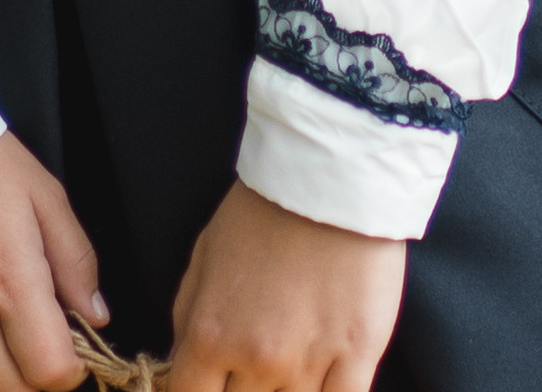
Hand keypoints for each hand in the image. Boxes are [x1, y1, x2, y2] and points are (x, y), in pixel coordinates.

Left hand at [167, 180, 405, 391]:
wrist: (329, 172)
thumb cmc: (263, 208)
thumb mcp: (203, 256)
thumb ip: (187, 321)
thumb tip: (183, 367)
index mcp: (211, 334)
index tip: (209, 386)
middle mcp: (257, 359)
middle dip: (241, 390)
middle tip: (253, 362)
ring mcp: (309, 363)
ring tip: (288, 360)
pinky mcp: (358, 357)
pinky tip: (320, 383)